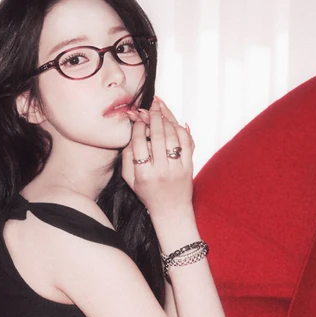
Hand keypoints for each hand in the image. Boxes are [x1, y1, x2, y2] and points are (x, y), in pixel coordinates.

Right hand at [121, 96, 194, 222]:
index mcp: (144, 174)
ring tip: (161, 111)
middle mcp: (161, 171)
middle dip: (154, 117)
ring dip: (167, 120)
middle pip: (157, 136)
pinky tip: (174, 123)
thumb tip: (133, 136)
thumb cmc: (148, 194)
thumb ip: (127, 158)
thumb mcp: (130, 180)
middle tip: (151, 106)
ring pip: (172, 137)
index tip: (138, 118)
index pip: (139, 143)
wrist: (171, 210)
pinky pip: (186, 142)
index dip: (138, 127)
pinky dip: (181, 130)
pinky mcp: (188, 167)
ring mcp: (176, 168)